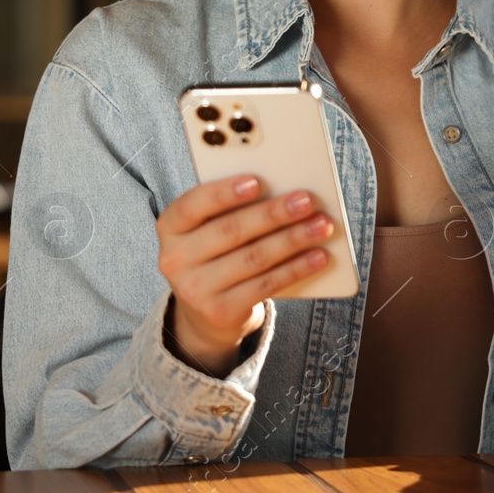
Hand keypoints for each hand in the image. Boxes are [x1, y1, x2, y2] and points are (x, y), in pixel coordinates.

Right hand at [156, 174, 334, 376]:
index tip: (257, 181)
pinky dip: (297, 268)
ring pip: (253, 258)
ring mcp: (195, 289)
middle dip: (273, 214)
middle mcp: (174, 259)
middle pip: (231, 231)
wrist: (205, 310)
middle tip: (307, 200)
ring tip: (322, 226)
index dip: (224, 193)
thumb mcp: (211, 228)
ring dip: (293, 239)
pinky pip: (266, 284)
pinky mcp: (220, 311)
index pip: (192, 205)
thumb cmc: (218, 251)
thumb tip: (284, 190)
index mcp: (170, 227)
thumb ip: (233, 208)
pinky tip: (319, 256)